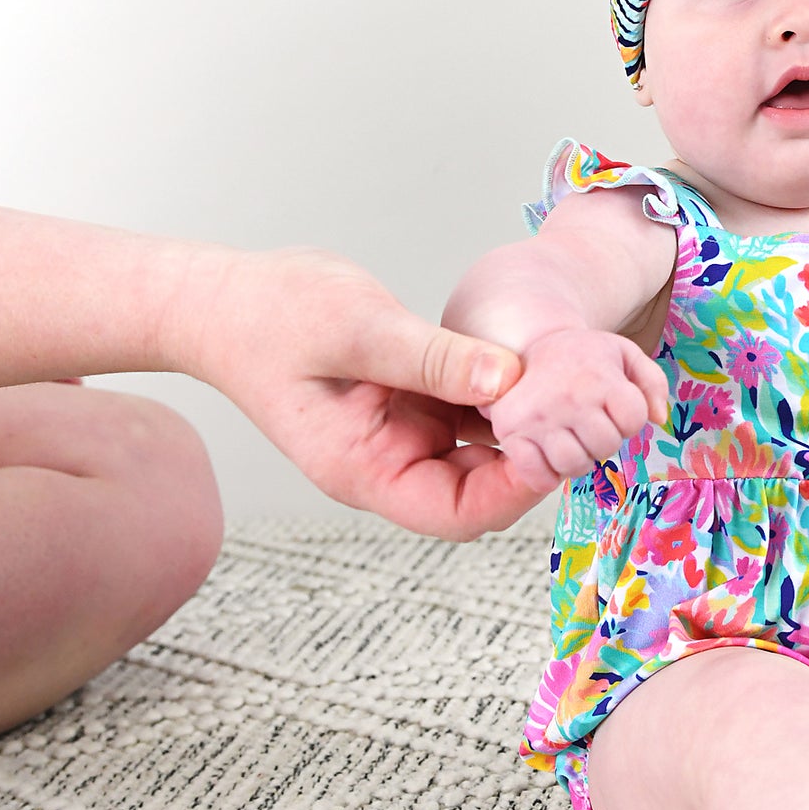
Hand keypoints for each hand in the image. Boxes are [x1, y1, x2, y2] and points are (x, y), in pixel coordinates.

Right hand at [175, 245, 548, 538]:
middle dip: (535, 456)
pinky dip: (509, 393)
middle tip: (586, 412)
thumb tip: (509, 375)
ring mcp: (404, 434)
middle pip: (484, 487)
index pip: (458, 511)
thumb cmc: (270, 316)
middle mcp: (391, 463)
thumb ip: (432, 357)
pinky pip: (474, 409)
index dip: (516, 490)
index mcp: (366, 471)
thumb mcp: (357, 329)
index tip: (560, 445)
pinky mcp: (415, 402)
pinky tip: (546, 366)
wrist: (222, 298)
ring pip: (486, 448)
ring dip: (528, 423)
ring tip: (578, 388)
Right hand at [485, 327, 667, 491]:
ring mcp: (536, 417)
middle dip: (603, 439)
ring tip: (570, 437)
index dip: (628, 418)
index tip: (612, 406)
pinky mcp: (510, 433)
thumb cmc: (581, 358)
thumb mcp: (624, 354)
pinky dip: (547, 475)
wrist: (527, 349)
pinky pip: (539, 478)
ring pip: (574, 466)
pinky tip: (548, 452)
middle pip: (606, 447)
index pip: (634, 420)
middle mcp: (568, 398)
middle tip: (589, 423)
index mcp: (599, 377)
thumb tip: (658, 418)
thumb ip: (653, 382)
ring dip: (578, 458)